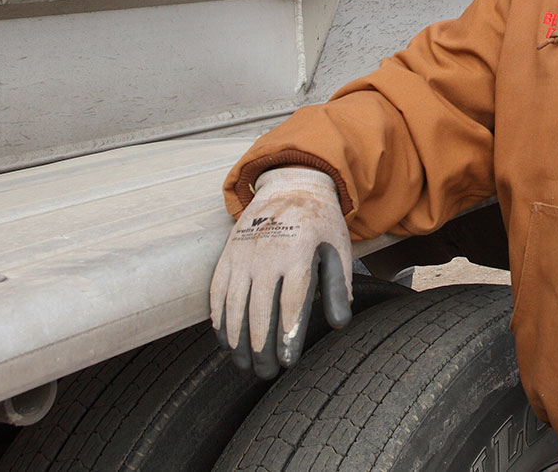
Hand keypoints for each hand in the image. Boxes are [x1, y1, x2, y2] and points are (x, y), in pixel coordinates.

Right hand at [210, 167, 352, 378]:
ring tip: (244, 365)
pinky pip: (217, 293)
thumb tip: (340, 324)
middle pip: (259, 311)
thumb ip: (339, 286)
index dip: (288, 335)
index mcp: (298, 251)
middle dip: (261, 347)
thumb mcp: (338, 247)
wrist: (290, 184)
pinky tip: (225, 342)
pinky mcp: (227, 255)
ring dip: (237, 341)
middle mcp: (266, 254)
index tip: (288, 362)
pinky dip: (219, 321)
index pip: (290, 302)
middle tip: (266, 373)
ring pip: (234, 306)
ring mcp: (242, 255)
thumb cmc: (319, 223)